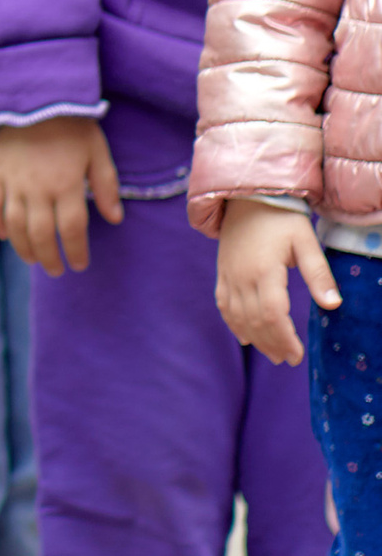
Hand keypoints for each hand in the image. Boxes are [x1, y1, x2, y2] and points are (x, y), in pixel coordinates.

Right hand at [0, 113, 121, 275]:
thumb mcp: (98, 152)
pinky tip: (5, 235)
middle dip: (50, 258)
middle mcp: (38, 189)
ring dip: (24, 248)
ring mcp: (13, 182)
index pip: (72, 230)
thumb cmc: (72, 125)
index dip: (76, 251)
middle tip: (57, 270)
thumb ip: (106, 186)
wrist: (35, 96)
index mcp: (66, 185)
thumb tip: (114, 219)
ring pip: (15, 226)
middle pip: (42, 235)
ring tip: (33, 260)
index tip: (80, 264)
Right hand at [215, 194, 339, 364]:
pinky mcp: (222, 272)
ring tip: (272, 354)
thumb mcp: (305, 241)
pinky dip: (233, 324)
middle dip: (272, 344)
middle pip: (255, 321)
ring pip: (238, 317)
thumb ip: (318, 274)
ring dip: (255, 339)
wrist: (246, 195)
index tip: (297, 355)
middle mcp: (242, 276)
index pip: (273, 314)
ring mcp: (228, 275)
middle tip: (289, 360)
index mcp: (264, 269)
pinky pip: (223, 305)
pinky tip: (245, 337)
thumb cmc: (281, 218)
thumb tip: (333, 305)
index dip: (285, 338)